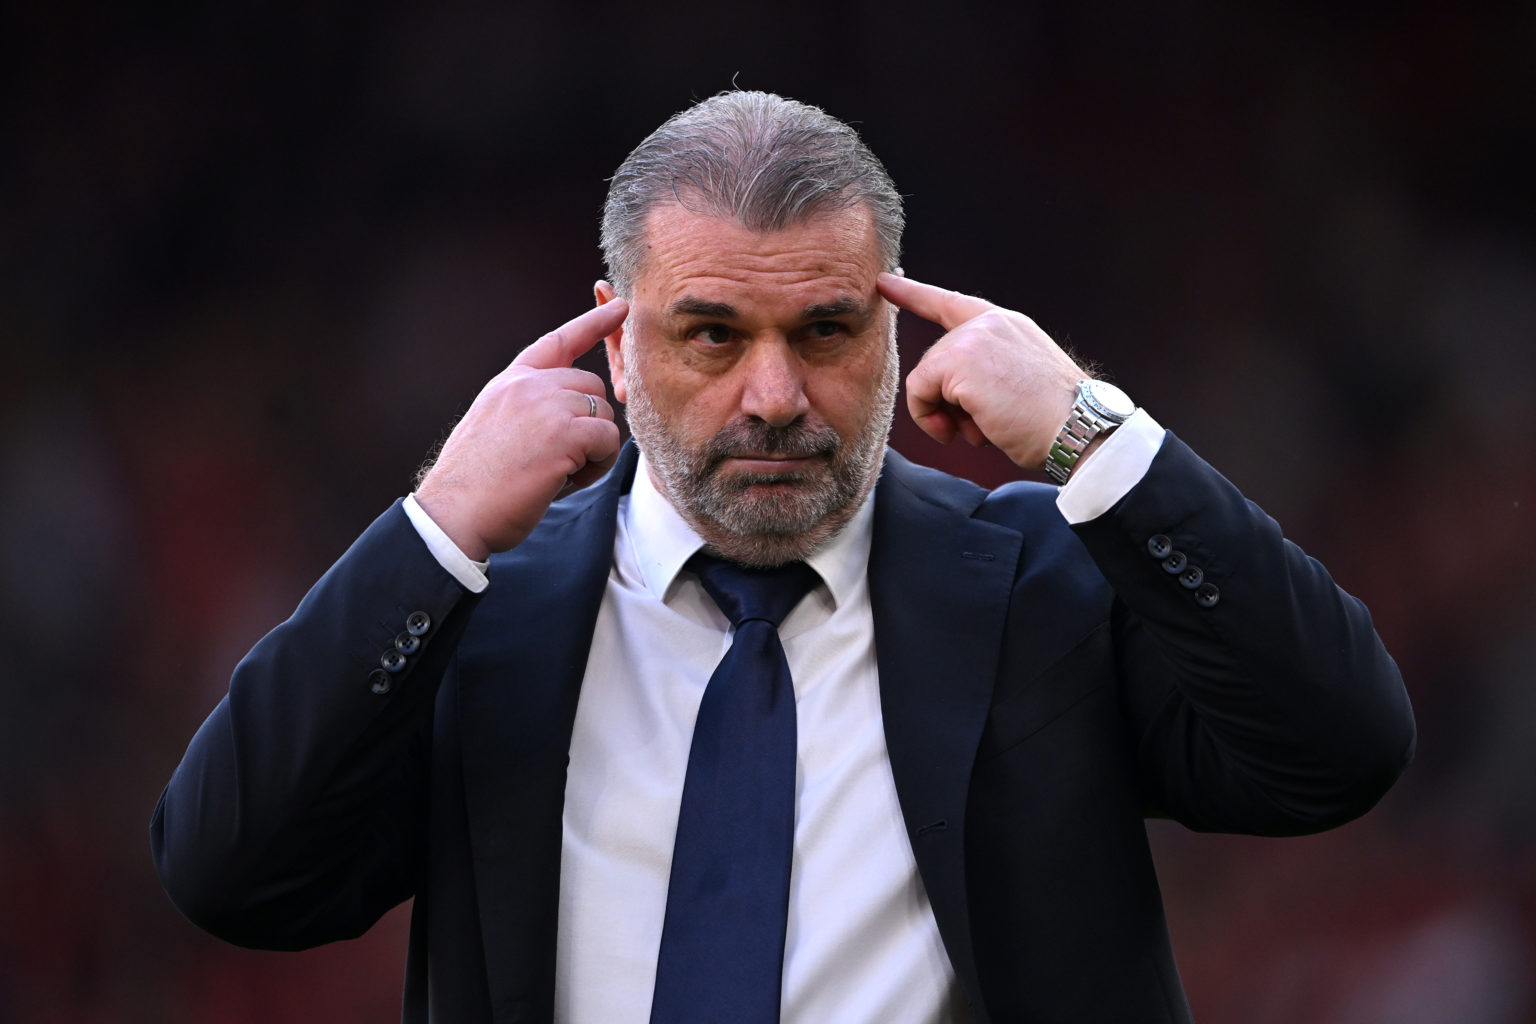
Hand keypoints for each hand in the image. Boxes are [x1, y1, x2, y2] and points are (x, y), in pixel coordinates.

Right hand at [414, 297, 627, 559]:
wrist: (455, 513)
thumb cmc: (476, 486)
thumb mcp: (496, 429)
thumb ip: (528, 409)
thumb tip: (573, 414)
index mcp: (510, 382)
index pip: (557, 342)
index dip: (592, 323)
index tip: (620, 308)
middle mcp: (528, 385)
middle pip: (591, 386)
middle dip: (589, 423)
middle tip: (561, 460)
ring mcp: (547, 406)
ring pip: (603, 415)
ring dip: (593, 450)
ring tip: (556, 474)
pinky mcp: (565, 434)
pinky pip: (608, 440)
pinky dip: (597, 466)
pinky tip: (566, 480)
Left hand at [878, 272, 1086, 470]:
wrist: (1079, 429)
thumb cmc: (1054, 420)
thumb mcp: (1019, 381)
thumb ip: (983, 372)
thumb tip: (945, 396)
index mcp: (1006, 325)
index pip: (951, 302)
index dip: (914, 293)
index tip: (885, 281)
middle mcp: (988, 323)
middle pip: (934, 361)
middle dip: (947, 400)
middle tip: (981, 425)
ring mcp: (973, 337)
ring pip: (925, 378)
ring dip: (943, 413)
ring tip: (982, 428)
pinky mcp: (958, 360)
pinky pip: (918, 391)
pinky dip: (929, 417)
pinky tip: (963, 430)